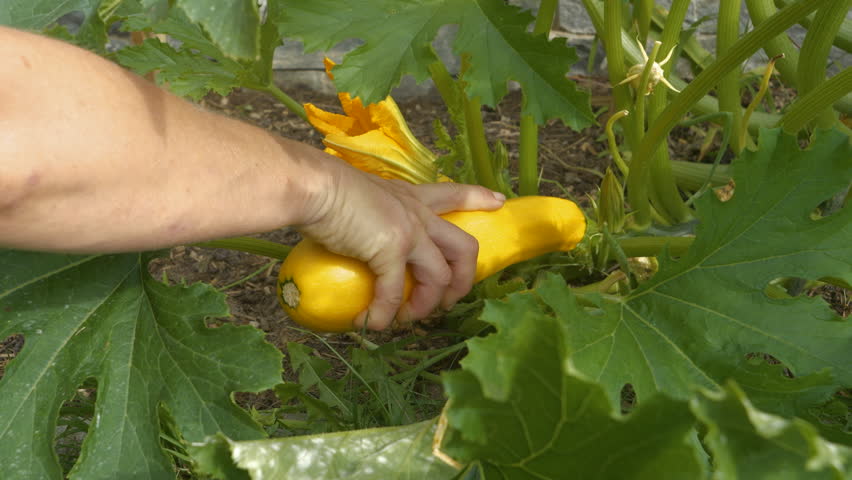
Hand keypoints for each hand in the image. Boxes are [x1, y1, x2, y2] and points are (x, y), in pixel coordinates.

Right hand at [298, 163, 504, 330]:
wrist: (312, 186)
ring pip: (441, 277)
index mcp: (410, 198)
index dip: (477, 198)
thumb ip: (366, 217)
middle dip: (465, 280)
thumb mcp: (357, 199)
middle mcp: (417, 213)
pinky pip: (394, 292)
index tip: (499, 202)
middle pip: (464, 247)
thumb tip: (349, 236)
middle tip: (449, 302)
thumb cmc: (324, 190)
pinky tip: (370, 322)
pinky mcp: (390, 249)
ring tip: (405, 319)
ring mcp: (409, 232)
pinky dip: (384, 313)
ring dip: (426, 305)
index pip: (452, 194)